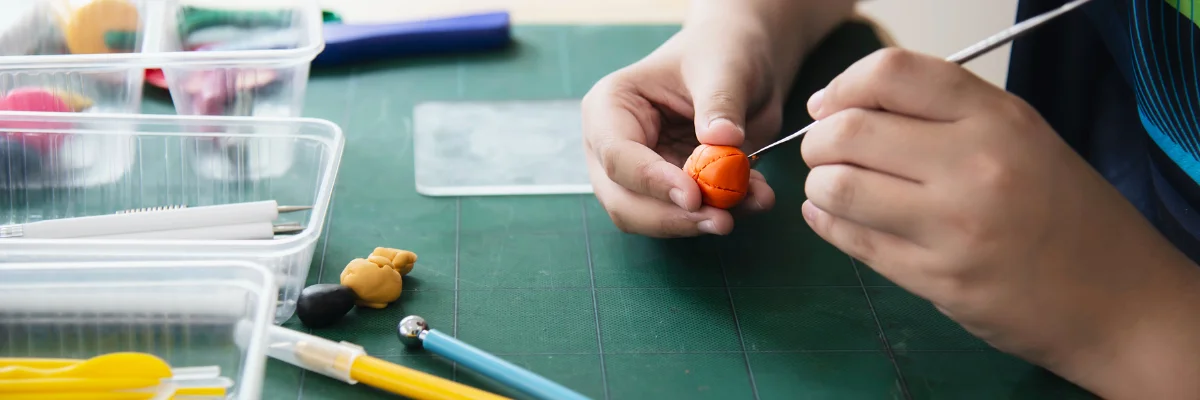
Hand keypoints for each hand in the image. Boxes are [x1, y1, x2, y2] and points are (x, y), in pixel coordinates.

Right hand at [581, 22, 783, 236]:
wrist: (743, 64)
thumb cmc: (720, 52)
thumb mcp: (724, 67)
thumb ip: (720, 102)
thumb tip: (721, 138)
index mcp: (609, 108)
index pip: (617, 156)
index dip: (652, 181)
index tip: (694, 196)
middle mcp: (613, 147)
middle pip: (624, 201)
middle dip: (672, 217)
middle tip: (722, 220)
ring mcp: (638, 174)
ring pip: (652, 218)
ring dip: (698, 222)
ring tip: (749, 202)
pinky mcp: (669, 192)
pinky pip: (687, 217)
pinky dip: (719, 215)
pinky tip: (755, 198)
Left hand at [800, 48, 1199, 394]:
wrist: (1114, 297)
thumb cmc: (1059, 208)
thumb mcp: (1017, 136)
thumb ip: (938, 113)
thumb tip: (835, 106)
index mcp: (995, 118)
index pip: (890, 74)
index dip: (843, 86)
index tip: (829, 105)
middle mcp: (974, 165)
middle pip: (850, 131)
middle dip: (818, 140)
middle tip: (824, 151)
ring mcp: (953, 226)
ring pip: (838, 188)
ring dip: (819, 184)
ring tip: (832, 186)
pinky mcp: (936, 278)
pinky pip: (853, 240)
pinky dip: (827, 223)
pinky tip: (834, 217)